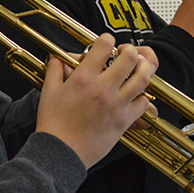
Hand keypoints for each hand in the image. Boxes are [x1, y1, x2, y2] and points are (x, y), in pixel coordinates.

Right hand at [37, 34, 154, 167]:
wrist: (60, 152)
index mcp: (83, 78)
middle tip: (126, 53)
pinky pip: (144, 103)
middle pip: (130, 58)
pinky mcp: (124, 121)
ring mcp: (116, 105)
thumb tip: (57, 58)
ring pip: (143, 78)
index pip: (104, 46)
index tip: (107, 42)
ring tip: (139, 67)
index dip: (108, 39)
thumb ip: (55, 71)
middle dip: (130, 50)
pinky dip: (143, 96)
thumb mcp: (49, 92)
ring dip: (144, 68)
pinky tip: (136, 94)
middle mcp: (103, 88)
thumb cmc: (53, 124)